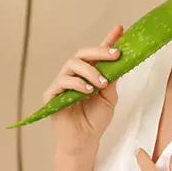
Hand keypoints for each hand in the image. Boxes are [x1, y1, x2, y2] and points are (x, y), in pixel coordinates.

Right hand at [42, 25, 123, 156]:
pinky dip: (77, 83)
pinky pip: (62, 82)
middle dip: (100, 51)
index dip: (108, 40)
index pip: (97, 54)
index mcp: (89, 74)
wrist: (85, 142)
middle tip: (115, 54)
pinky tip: (88, 91)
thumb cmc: (96, 120)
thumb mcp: (110, 97)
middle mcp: (74, 75)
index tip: (120, 29)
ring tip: (102, 84)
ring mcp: (61, 84)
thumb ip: (112, 78)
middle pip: (82, 54)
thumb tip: (120, 59)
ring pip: (72, 64)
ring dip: (90, 71)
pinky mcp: (51, 95)